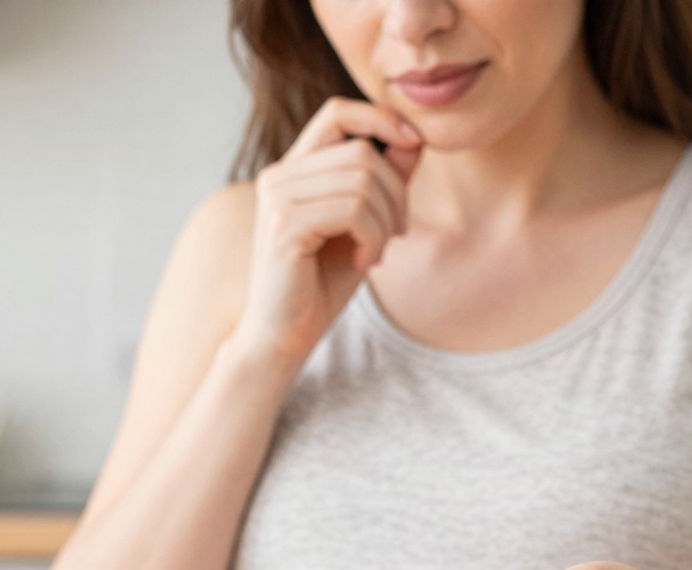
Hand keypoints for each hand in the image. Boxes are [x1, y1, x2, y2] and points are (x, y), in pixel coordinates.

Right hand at [238, 98, 421, 362]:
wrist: (284, 335)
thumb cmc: (322, 282)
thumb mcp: (363, 224)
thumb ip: (383, 181)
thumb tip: (414, 139)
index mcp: (294, 169)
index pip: (337, 112)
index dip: (380, 117)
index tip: (414, 143)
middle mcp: (279, 175)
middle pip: (362, 152)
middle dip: (396, 192)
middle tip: (398, 233)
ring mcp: (278, 198)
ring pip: (362, 180)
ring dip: (385, 220)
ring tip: (377, 251)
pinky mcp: (285, 225)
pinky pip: (353, 209)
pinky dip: (373, 237)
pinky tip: (364, 262)